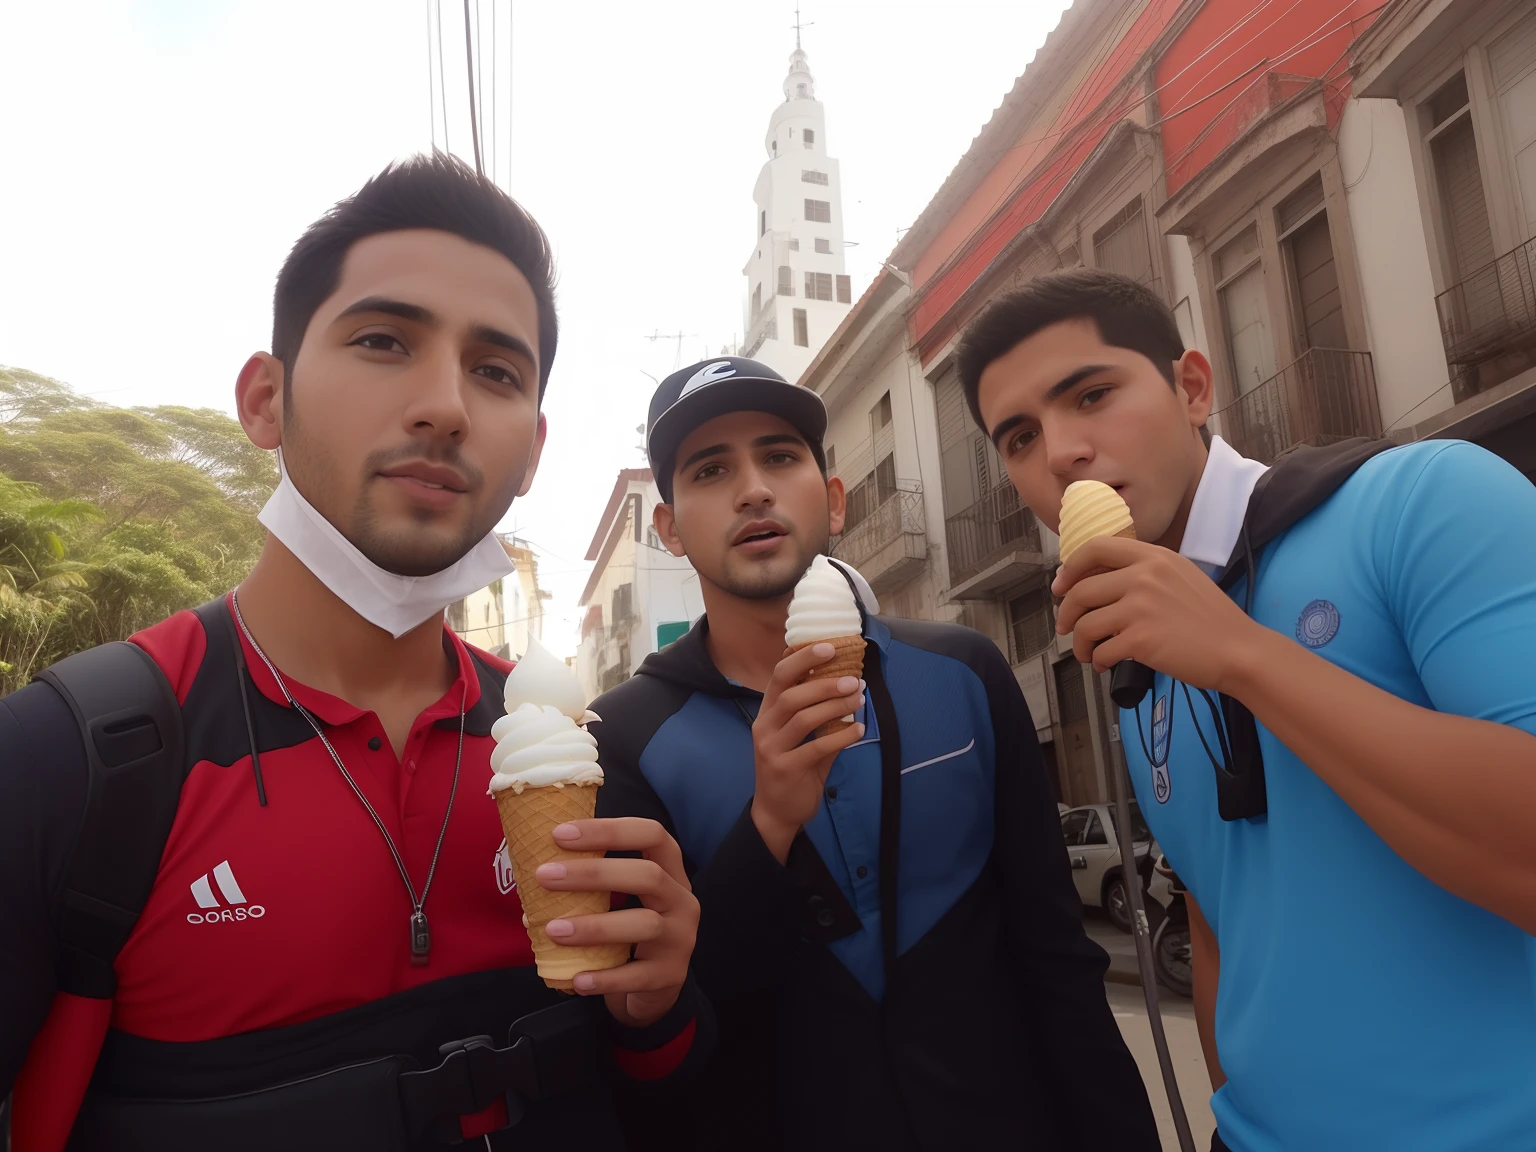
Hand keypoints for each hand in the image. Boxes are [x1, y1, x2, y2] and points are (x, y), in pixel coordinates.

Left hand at [534, 817, 699, 1027]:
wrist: (654, 988)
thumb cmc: (627, 933)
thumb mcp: (620, 901)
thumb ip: (587, 887)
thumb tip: (533, 881)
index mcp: (669, 871)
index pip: (651, 834)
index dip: (609, 829)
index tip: (560, 834)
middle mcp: (682, 900)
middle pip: (648, 875)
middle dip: (594, 872)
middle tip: (545, 875)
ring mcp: (681, 939)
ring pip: (645, 924)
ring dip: (595, 926)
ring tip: (552, 930)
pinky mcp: (671, 975)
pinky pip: (637, 975)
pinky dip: (605, 977)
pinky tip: (577, 979)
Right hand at [750, 642, 866, 861]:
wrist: (776, 813)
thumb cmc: (792, 769)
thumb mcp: (800, 738)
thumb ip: (817, 714)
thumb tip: (850, 685)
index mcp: (767, 713)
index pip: (779, 677)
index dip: (802, 659)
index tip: (829, 646)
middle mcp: (765, 727)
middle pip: (790, 694)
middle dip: (822, 681)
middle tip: (852, 678)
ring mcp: (772, 749)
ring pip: (802, 718)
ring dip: (834, 705)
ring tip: (859, 699)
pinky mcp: (785, 770)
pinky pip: (816, 747)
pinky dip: (841, 736)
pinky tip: (859, 730)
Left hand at [1051, 535, 1263, 691]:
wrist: (1238, 650)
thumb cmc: (1211, 619)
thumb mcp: (1181, 576)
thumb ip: (1145, 572)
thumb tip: (1101, 582)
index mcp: (1154, 556)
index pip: (1095, 547)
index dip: (1071, 568)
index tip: (1061, 586)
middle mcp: (1144, 576)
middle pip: (1081, 590)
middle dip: (1066, 614)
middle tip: (1066, 628)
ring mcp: (1141, 607)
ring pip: (1085, 624)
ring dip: (1080, 644)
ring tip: (1088, 654)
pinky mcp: (1140, 639)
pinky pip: (1102, 650)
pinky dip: (1098, 661)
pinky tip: (1106, 665)